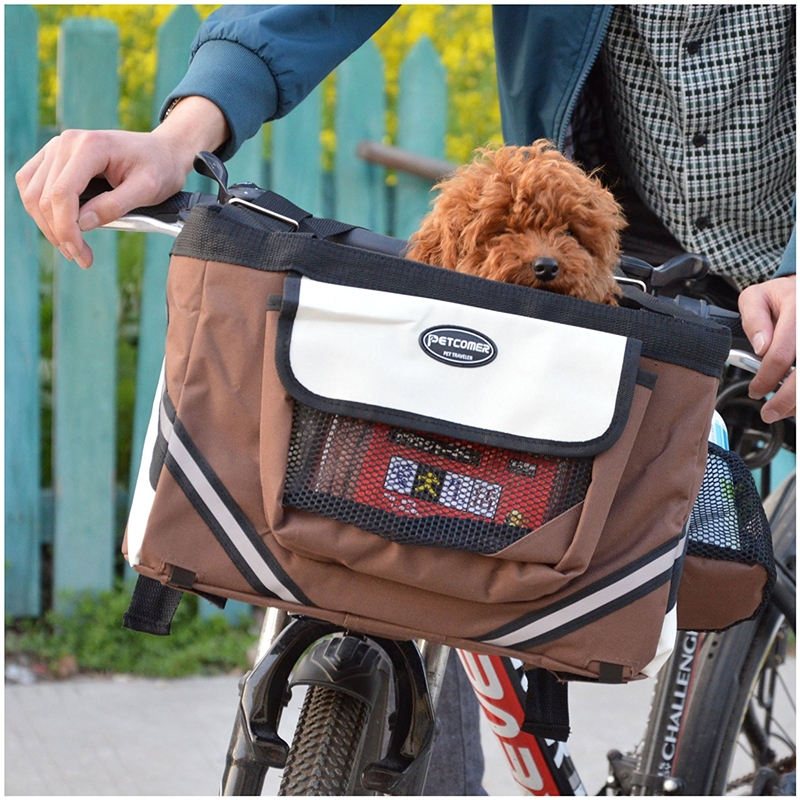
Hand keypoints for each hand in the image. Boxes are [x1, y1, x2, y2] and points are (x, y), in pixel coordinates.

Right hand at [15, 96, 228, 268]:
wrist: (161, 151)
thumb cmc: (159, 169)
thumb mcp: (147, 190)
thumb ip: (115, 205)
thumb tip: (83, 223)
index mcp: (90, 147)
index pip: (62, 194)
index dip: (66, 229)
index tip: (81, 255)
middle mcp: (66, 143)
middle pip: (43, 197)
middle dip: (59, 234)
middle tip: (81, 258)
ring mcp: (57, 147)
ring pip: (32, 193)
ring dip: (47, 225)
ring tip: (72, 248)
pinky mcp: (53, 156)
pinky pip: (31, 184)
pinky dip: (41, 210)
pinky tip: (61, 228)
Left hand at [738, 274, 795, 422]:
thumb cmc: (780, 297)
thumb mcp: (756, 297)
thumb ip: (753, 319)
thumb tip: (760, 346)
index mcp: (796, 310)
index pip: (780, 354)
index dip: (765, 378)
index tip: (755, 391)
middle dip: (787, 399)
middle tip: (769, 413)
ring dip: (799, 402)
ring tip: (785, 411)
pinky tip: (795, 402)